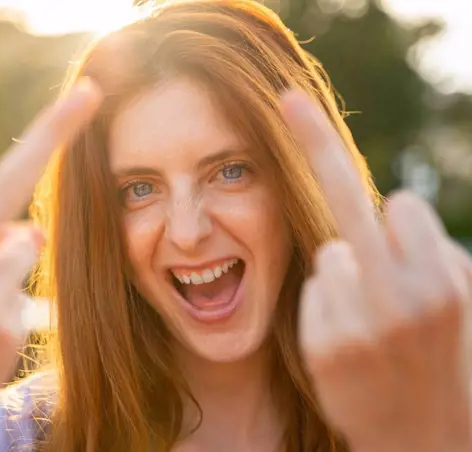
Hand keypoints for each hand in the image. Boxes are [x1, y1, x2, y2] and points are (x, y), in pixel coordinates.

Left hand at [281, 90, 470, 451]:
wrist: (427, 441)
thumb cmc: (442, 360)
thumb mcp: (456, 303)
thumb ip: (427, 251)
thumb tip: (392, 207)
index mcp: (445, 280)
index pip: (403, 205)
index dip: (398, 221)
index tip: (386, 211)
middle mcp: (405, 295)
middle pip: (349, 196)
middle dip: (317, 142)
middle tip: (289, 100)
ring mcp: (361, 321)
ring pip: (330, 254)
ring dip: (345, 274)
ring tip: (372, 321)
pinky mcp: (326, 346)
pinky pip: (315, 291)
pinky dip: (328, 305)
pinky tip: (353, 342)